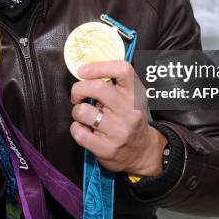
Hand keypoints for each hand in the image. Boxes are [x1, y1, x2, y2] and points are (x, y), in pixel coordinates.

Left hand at [70, 61, 167, 176]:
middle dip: (78, 89)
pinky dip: (76, 128)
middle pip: (96, 87)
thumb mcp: (132, 98)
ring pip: (83, 111)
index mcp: (135, 94)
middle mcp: (129, 111)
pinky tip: (84, 128)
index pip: (122, 70)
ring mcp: (118, 131)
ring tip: (84, 115)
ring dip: (77, 111)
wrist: (142, 152)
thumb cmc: (131, 119)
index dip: (98, 66)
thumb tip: (86, 70)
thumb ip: (115, 84)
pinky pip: (78, 132)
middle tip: (78, 94)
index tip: (83, 70)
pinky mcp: (106, 148)